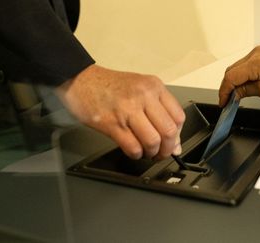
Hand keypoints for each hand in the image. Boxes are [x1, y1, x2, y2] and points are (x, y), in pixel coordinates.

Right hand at [56, 64, 184, 160]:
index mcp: (154, 87)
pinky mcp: (111, 123)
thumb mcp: (140, 89)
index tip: (173, 142)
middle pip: (169, 131)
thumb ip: (159, 112)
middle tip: (162, 152)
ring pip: (152, 141)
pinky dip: (136, 154)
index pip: (178, 117)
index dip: (178, 135)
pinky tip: (134, 151)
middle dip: (168, 148)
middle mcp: (143, 96)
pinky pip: (132, 146)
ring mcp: (127, 110)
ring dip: (152, 153)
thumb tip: (175, 143)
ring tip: (147, 152)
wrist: (80, 80)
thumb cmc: (110, 86)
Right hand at [219, 46, 259, 106]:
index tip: (223, 102)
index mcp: (257, 62)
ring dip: (233, 82)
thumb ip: (244, 91)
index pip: (231, 76)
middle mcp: (256, 54)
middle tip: (227, 101)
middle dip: (228, 87)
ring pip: (237, 68)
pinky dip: (241, 76)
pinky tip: (241, 86)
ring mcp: (258, 53)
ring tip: (234, 96)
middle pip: (232, 71)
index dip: (224, 91)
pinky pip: (244, 66)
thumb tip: (232, 95)